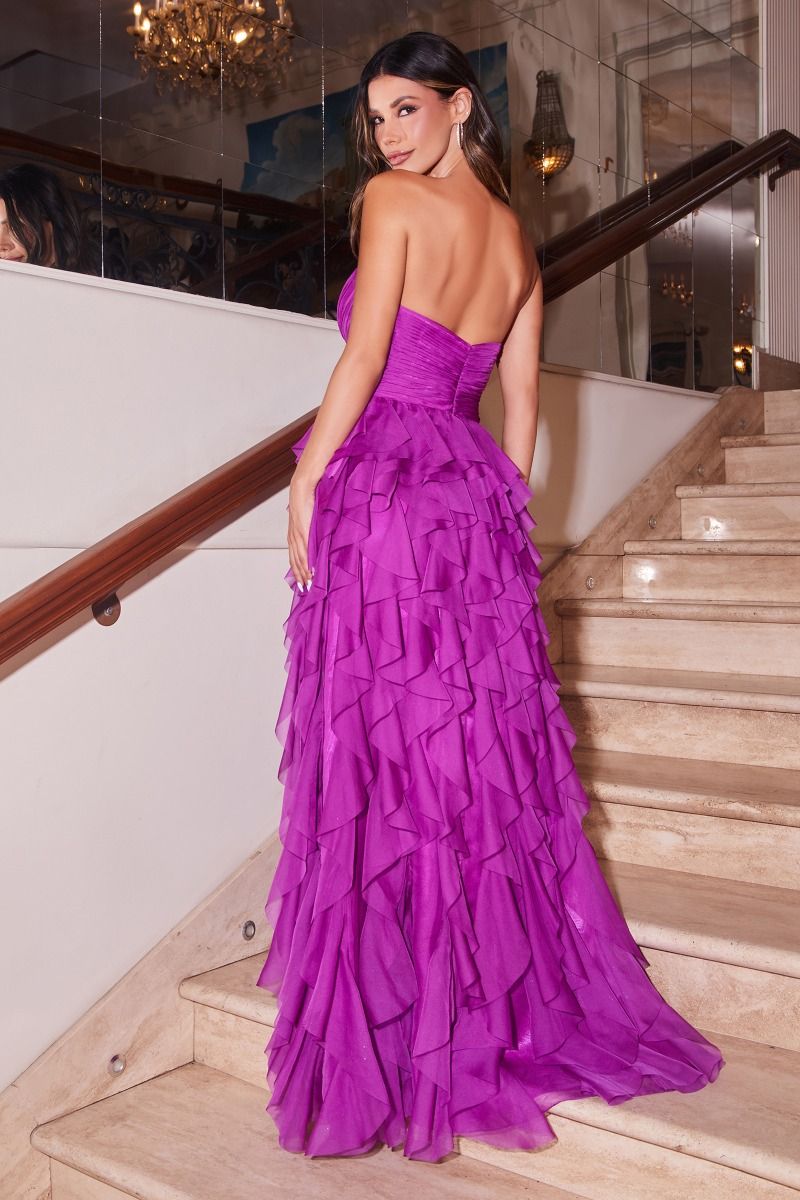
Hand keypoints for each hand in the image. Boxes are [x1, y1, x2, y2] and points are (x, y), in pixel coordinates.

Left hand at [287, 470, 316, 590]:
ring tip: (309, 583)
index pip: (294, 557)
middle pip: (295, 561)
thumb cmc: (308, 501)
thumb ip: (312, 532)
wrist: (304, 487)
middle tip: (305, 589)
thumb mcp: (309, 519)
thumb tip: (319, 541)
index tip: (302, 583)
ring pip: (299, 557)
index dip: (297, 571)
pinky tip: (311, 568)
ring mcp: (296, 533)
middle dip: (300, 576)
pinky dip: (307, 560)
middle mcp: (293, 536)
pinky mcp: (302, 529)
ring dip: (304, 571)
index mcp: (294, 535)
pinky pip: (305, 548)